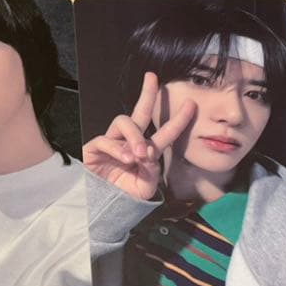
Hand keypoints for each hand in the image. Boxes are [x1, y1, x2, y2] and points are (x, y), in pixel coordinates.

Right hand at [82, 72, 195, 199]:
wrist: (101, 207)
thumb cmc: (122, 196)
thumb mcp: (144, 188)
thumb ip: (151, 173)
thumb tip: (149, 153)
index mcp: (145, 151)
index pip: (164, 133)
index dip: (178, 119)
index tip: (191, 104)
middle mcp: (128, 141)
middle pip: (139, 111)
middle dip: (147, 93)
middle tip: (152, 78)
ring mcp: (111, 142)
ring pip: (124, 122)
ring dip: (135, 136)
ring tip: (139, 154)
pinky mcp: (94, 147)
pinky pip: (106, 140)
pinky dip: (118, 148)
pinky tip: (125, 158)